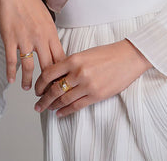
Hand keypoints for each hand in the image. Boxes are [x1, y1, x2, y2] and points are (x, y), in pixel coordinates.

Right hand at [0, 0, 65, 89]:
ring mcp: (25, 38)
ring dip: (29, 81)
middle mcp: (40, 37)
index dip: (61, 74)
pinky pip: (11, 60)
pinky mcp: (10, 38)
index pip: (60, 58)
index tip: (61, 83)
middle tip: (46, 93)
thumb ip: (49, 34)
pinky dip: (11, 72)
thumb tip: (53, 48)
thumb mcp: (46, 17)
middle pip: (47, 66)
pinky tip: (11, 80)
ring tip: (28, 88)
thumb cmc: (29, 2)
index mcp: (51, 32)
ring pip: (30, 67)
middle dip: (47, 83)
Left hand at [33, 39, 151, 116]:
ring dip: (53, 106)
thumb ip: (71, 64)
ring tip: (47, 108)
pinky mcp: (96, 95)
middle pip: (53, 89)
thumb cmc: (108, 53)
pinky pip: (76, 106)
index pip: (49, 73)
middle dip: (43, 98)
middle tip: (37, 103)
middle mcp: (78, 72)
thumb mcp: (85, 53)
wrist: (128, 57)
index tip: (37, 89)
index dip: (40, 83)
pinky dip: (65, 111)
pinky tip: (60, 113)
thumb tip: (56, 76)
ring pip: (63, 99)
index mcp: (74, 59)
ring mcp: (87, 85)